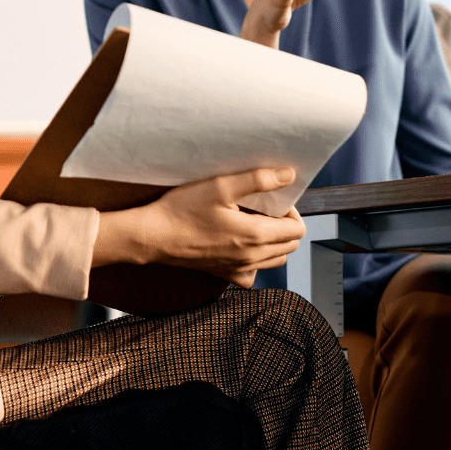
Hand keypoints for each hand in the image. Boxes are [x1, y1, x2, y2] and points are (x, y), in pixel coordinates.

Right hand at [94, 167, 305, 286]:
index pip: (297, 230)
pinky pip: (252, 273)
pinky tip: (242, 245)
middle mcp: (251, 257)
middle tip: (264, 209)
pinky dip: (255, 260)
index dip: (291, 211)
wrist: (153, 236)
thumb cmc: (182, 210)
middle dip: (285, 225)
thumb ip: (258, 180)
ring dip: (274, 242)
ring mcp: (238, 268)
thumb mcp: (220, 186)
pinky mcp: (224, 273)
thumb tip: (288, 175)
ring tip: (254, 223)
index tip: (274, 200)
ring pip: (275, 260)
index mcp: (255, 235)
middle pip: (290, 246)